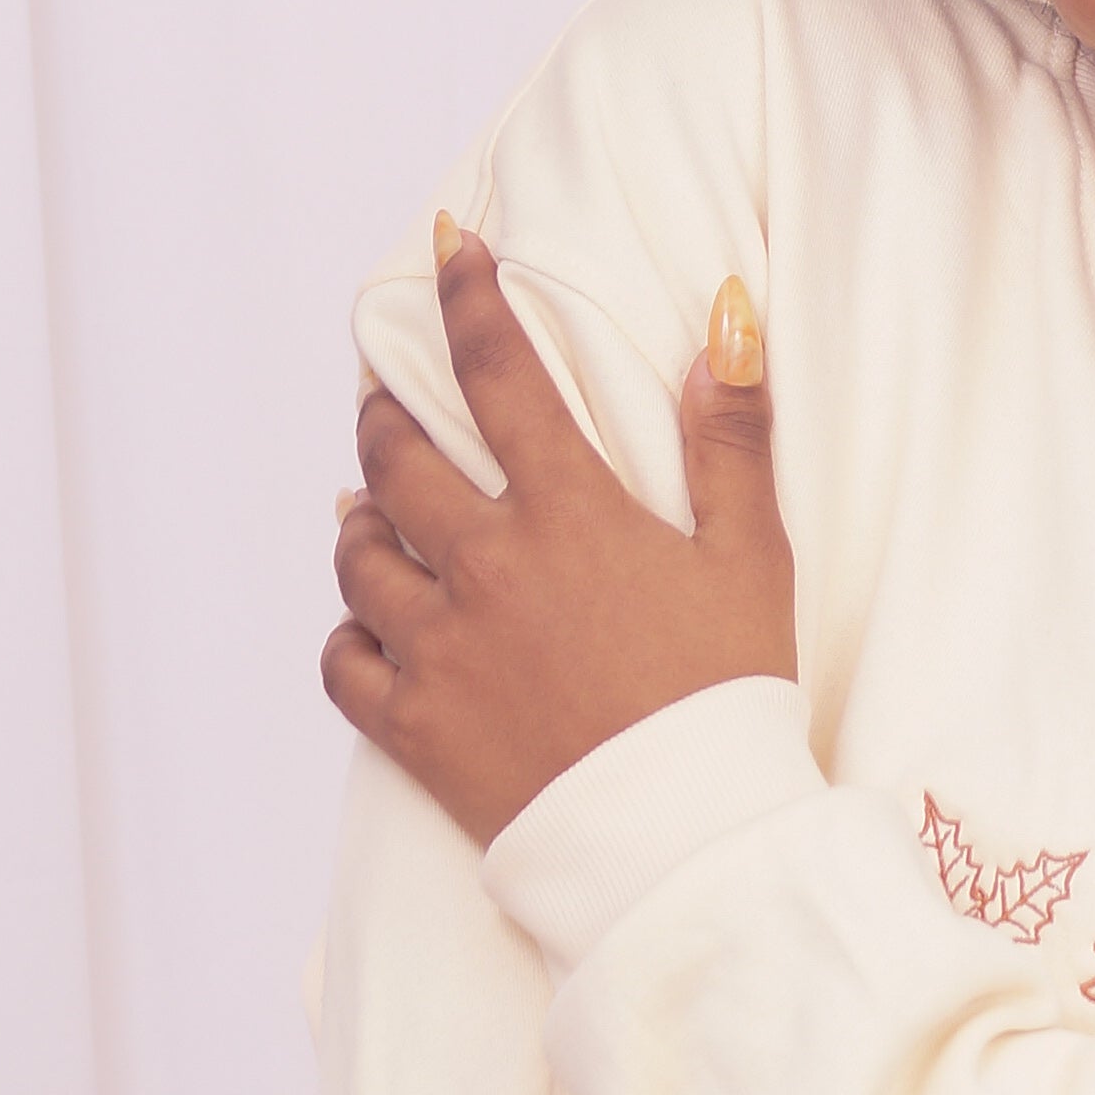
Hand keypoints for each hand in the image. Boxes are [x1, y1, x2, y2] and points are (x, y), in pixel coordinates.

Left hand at [321, 232, 795, 847]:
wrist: (686, 841)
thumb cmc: (731, 695)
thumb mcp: (752, 557)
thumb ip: (731, 436)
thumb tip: (725, 320)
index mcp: (567, 512)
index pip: (499, 371)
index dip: (469, 299)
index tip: (450, 252)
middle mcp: (485, 567)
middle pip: (400, 458)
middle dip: (389, 412)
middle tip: (390, 399)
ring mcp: (438, 649)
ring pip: (358, 557)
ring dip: (361, 519)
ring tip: (372, 507)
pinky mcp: (414, 728)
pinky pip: (343, 662)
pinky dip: (348, 633)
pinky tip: (367, 622)